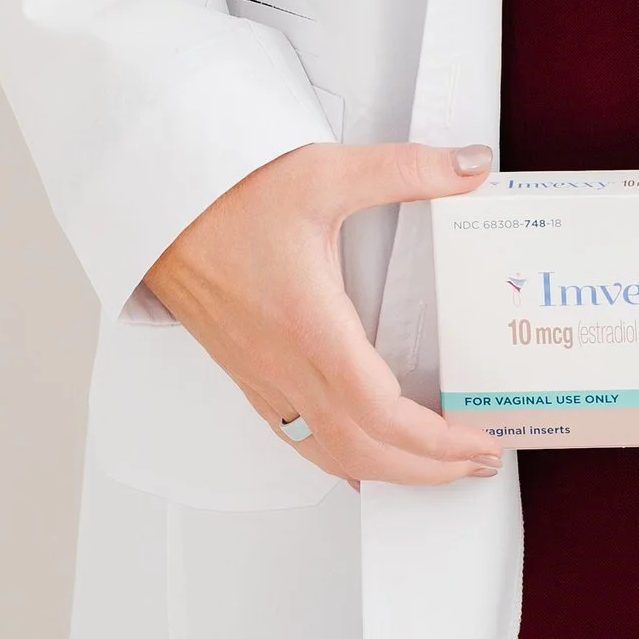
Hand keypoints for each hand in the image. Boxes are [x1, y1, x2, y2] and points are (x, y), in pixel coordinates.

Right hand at [144, 142, 502, 486]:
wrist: (159, 204)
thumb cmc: (228, 194)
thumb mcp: (326, 172)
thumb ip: (406, 169)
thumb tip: (471, 166)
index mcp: (309, 324)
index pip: (378, 411)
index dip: (433, 441)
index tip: (477, 441)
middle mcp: (284, 364)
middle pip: (362, 449)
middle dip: (428, 468)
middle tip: (479, 461)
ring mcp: (263, 377)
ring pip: (329, 454)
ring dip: (388, 471)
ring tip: (436, 468)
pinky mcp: (249, 376)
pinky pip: (298, 440)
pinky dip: (342, 460)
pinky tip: (363, 459)